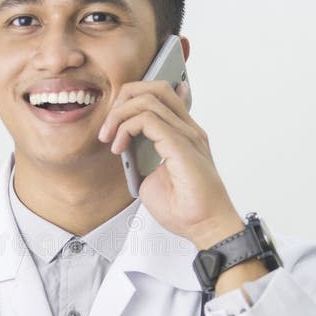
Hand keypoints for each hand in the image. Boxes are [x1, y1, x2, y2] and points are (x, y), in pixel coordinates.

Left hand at [98, 79, 243, 247]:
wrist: (205, 227)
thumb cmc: (185, 210)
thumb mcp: (151, 179)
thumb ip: (141, 159)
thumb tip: (127, 150)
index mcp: (184, 134)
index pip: (161, 96)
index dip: (133, 100)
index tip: (115, 124)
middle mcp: (188, 129)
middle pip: (156, 87)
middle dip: (124, 97)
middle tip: (109, 124)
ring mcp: (187, 134)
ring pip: (149, 98)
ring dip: (119, 114)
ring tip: (109, 137)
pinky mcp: (180, 144)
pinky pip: (147, 119)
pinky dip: (126, 127)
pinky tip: (119, 146)